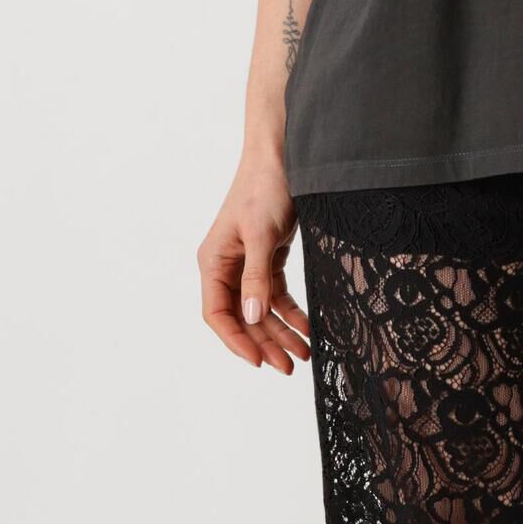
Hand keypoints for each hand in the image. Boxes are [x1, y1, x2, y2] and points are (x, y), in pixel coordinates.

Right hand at [198, 158, 309, 371]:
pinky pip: (277, 296)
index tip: (259, 362)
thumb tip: (251, 317)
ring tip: (305, 355)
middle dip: (265, 343)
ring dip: (281, 333)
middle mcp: (226, 267)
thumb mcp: (261, 235)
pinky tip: (308, 328)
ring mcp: (248, 264)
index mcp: (213, 262)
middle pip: (243, 318)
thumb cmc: (265, 188)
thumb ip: (256, 278)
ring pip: (261, 311)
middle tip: (289, 367)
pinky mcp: (269, 258)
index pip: (217, 314)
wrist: (285, 156)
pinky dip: (292, 313)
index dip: (236, 341)